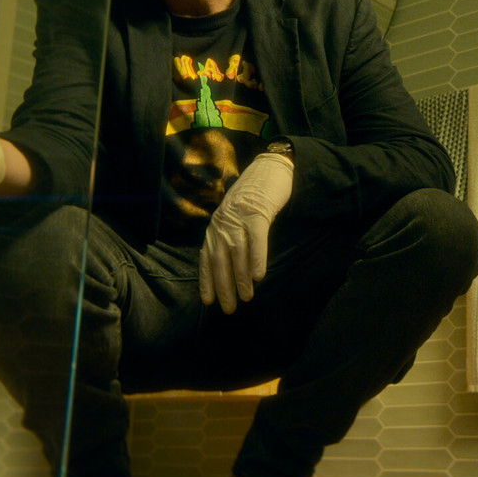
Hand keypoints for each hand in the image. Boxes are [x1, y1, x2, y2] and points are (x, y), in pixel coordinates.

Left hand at [200, 153, 293, 312]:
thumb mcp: (237, 216)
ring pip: (237, 254)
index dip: (207, 280)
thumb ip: (232, 236)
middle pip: (220, 260)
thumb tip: (233, 264)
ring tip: (246, 297)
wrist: (269, 168)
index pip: (207, 258)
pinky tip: (259, 277)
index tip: (209, 301)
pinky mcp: (257, 212)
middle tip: (229, 308)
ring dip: (241, 278)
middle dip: (223, 287)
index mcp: (216, 226)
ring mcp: (239, 217)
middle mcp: (222, 223)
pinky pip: (256, 240)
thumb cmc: (256, 195)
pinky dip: (256, 259)